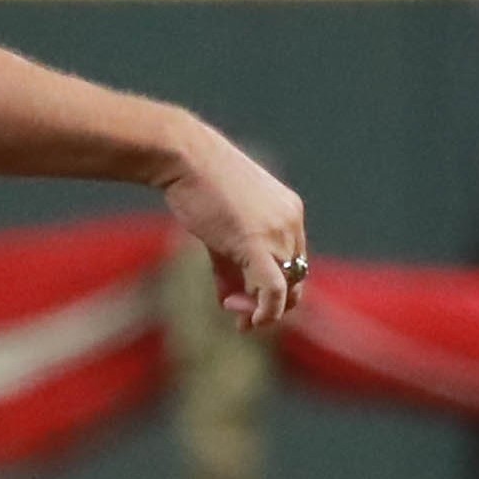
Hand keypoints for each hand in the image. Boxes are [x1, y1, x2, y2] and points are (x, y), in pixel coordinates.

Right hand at [161, 122, 309, 330]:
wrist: (184, 157)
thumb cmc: (197, 185)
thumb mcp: (221, 229)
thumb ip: (229, 266)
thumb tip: (228, 301)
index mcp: (289, 211)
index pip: (294, 262)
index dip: (274, 289)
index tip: (243, 301)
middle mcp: (291, 222)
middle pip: (295, 278)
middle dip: (272, 304)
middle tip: (242, 319)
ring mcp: (278, 231)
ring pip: (285, 287)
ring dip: (261, 309)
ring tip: (235, 314)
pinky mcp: (257, 242)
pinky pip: (274, 289)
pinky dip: (267, 312)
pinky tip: (249, 320)